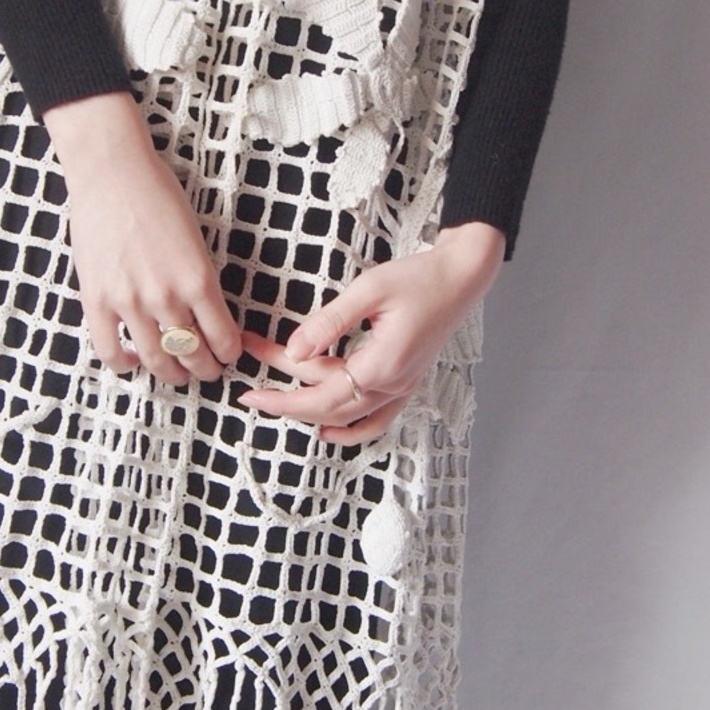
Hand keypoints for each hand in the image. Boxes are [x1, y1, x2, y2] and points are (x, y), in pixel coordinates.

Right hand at [43, 92, 241, 383]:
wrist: (112, 172)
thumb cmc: (156, 193)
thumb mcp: (195, 238)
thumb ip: (199, 279)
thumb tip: (204, 312)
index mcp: (199, 279)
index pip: (222, 336)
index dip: (228, 353)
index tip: (227, 354)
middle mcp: (167, 297)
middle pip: (192, 354)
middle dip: (205, 370)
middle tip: (207, 371)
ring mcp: (129, 302)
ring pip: (156, 359)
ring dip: (171, 374)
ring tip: (176, 375)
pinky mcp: (96, 301)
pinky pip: (110, 351)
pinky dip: (124, 364)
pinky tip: (132, 359)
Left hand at [237, 221, 504, 441]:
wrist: (461, 279)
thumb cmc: (417, 278)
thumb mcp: (368, 290)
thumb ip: (329, 323)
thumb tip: (292, 350)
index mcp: (381, 365)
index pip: (317, 388)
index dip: (279, 380)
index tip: (249, 359)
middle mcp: (392, 386)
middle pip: (327, 406)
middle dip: (284, 398)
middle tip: (249, 386)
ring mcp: (402, 390)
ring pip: (347, 418)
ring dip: (309, 413)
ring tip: (275, 403)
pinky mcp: (406, 385)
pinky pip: (375, 421)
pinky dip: (349, 431)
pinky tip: (327, 431)